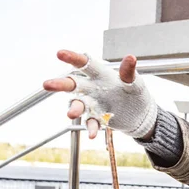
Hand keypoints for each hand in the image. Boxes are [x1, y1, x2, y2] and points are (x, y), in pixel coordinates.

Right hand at [42, 50, 156, 139]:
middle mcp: (92, 89)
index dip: (72, 58)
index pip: (85, 64)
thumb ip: (129, 73)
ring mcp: (93, 104)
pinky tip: (93, 134)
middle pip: (73, 84)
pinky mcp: (97, 119)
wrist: (140, 116)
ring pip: (78, 105)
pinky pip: (91, 123)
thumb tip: (130, 58)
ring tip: (71, 114)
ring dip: (74, 109)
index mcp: (101, 75)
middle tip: (47, 85)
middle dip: (60, 84)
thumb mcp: (136, 83)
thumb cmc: (136, 95)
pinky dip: (91, 128)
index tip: (59, 53)